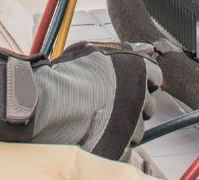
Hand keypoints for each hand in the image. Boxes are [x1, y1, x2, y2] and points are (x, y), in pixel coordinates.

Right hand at [0, 42, 161, 159]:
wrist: (42, 107)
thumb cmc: (63, 77)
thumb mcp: (92, 53)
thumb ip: (119, 52)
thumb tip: (138, 48)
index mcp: (137, 70)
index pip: (156, 75)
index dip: (143, 79)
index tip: (133, 83)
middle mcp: (139, 98)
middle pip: (148, 105)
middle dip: (134, 104)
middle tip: (112, 103)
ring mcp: (130, 127)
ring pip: (137, 130)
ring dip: (125, 126)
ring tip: (100, 120)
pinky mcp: (119, 151)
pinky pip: (127, 151)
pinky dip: (117, 147)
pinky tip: (98, 137)